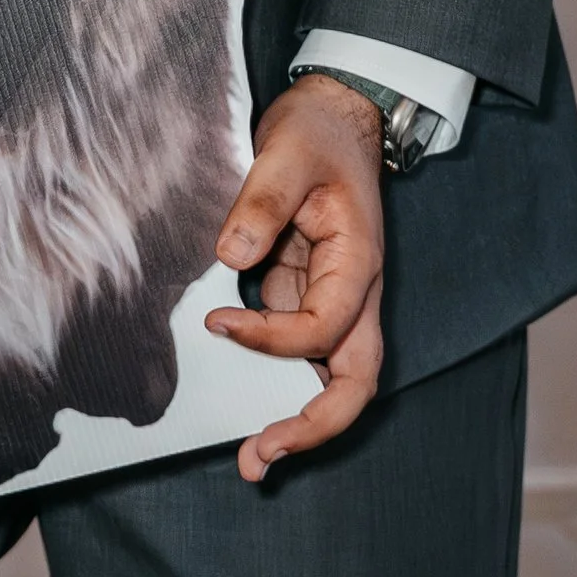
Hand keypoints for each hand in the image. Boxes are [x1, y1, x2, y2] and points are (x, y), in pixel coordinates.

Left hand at [205, 73, 385, 479]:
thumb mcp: (287, 153)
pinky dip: (274, 386)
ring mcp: (330, 300)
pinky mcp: (303, 296)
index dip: (273, 339)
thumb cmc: (316, 133)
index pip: (325, 328)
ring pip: (329, 380)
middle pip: (354, 383)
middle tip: (259, 455)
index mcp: (358, 264)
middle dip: (312, 426)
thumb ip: (261, 203)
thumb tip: (230, 255)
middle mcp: (353, 294)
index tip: (218, 323)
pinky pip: (296, 355)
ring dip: (297, 423)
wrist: (332, 116)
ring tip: (250, 460)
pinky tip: (237, 406)